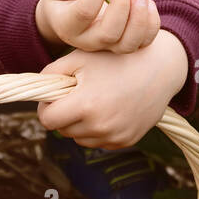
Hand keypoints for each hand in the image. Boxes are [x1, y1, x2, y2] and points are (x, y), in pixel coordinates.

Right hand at [35, 0, 160, 53]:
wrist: (67, 20)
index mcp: (67, 25)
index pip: (84, 12)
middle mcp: (87, 41)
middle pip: (109, 33)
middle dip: (121, 6)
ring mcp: (107, 46)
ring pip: (128, 44)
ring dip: (140, 19)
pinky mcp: (124, 44)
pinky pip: (143, 42)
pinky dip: (151, 24)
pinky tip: (148, 4)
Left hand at [37, 30, 189, 148]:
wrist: (160, 68)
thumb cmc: (116, 58)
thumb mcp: (80, 58)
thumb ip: (51, 73)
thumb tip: (38, 91)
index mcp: (86, 105)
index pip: (48, 119)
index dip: (46, 106)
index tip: (53, 95)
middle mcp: (100, 126)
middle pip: (62, 130)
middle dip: (63, 114)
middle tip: (76, 93)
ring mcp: (115, 136)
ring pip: (79, 138)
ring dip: (79, 124)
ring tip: (93, 99)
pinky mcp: (126, 141)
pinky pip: (98, 141)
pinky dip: (96, 129)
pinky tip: (107, 108)